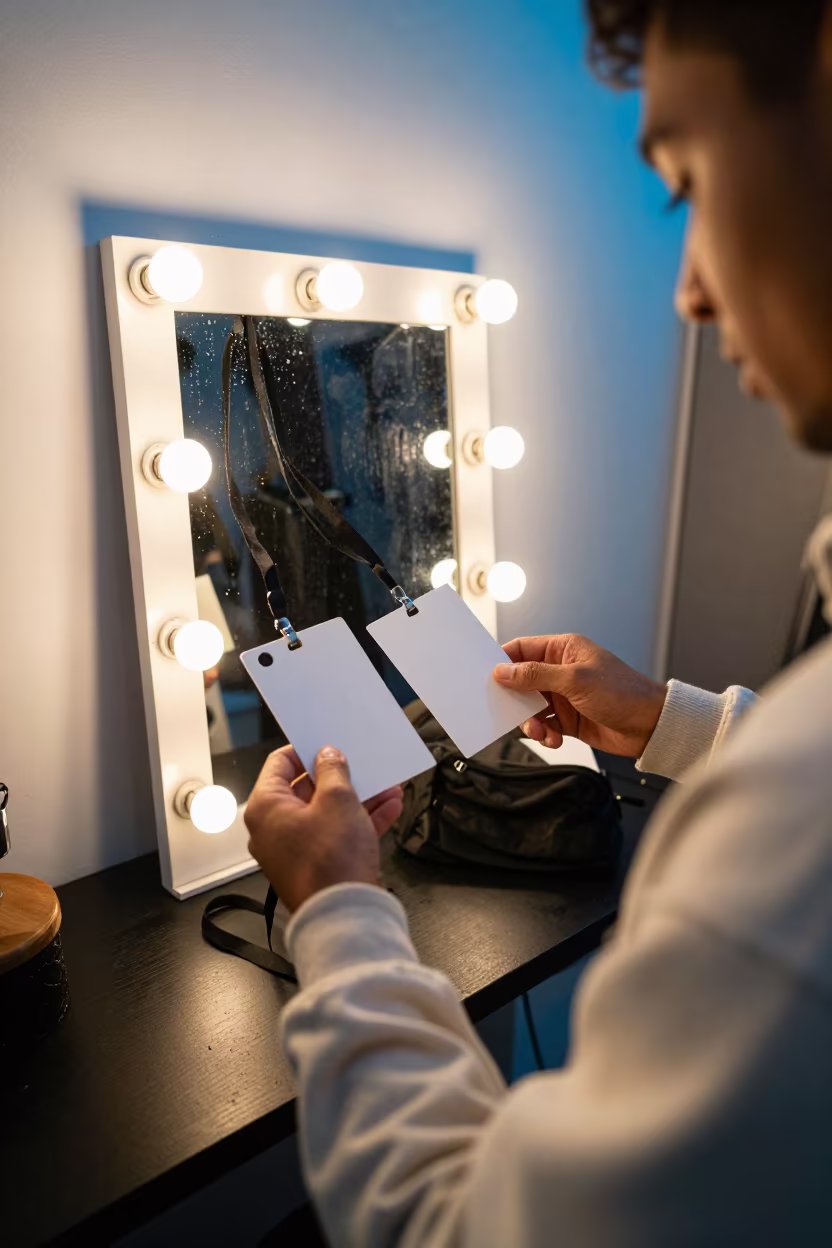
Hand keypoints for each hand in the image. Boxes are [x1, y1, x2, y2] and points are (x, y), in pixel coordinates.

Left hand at [245, 745, 403, 912]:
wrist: (344, 915)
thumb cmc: (331, 858)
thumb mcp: (338, 800)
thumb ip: (333, 770)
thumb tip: (328, 756)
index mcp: (266, 806)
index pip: (280, 763)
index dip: (306, 749)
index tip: (329, 742)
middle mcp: (273, 828)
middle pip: (306, 788)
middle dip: (341, 775)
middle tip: (362, 762)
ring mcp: (294, 849)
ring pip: (326, 812)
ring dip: (357, 797)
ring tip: (387, 784)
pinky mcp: (316, 865)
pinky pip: (336, 834)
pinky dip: (360, 820)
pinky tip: (390, 808)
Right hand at [494, 634, 666, 757]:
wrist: (651, 726)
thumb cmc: (623, 693)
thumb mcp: (574, 680)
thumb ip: (535, 675)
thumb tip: (502, 671)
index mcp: (563, 650)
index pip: (521, 650)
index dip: (502, 662)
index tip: (488, 678)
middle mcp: (560, 670)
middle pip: (521, 681)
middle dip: (515, 699)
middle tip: (511, 712)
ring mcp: (563, 696)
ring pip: (530, 707)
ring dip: (530, 722)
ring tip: (541, 732)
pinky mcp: (568, 719)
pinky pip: (543, 725)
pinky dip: (543, 734)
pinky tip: (554, 739)